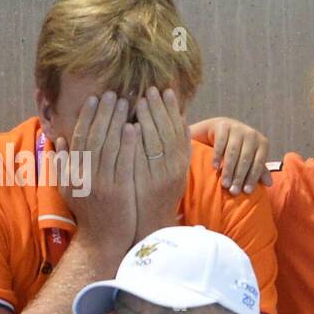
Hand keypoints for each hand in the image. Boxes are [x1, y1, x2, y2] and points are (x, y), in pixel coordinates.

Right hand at [59, 91, 138, 258]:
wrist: (102, 242)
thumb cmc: (89, 214)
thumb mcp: (68, 190)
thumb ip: (62, 166)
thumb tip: (59, 141)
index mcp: (72, 172)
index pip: (79, 138)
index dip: (87, 117)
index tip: (95, 98)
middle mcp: (83, 175)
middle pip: (93, 137)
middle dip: (103, 113)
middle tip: (112, 92)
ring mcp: (101, 183)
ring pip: (108, 146)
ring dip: (115, 122)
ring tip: (125, 102)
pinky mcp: (118, 191)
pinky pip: (123, 162)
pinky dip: (127, 144)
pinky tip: (133, 127)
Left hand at [134, 87, 193, 239]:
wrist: (150, 224)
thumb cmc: (159, 195)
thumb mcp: (174, 171)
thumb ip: (177, 148)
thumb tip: (181, 121)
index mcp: (181, 163)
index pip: (179, 130)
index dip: (173, 110)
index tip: (167, 91)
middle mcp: (174, 168)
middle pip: (168, 132)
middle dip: (160, 109)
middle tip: (151, 89)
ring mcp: (160, 176)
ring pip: (157, 142)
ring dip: (149, 120)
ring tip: (140, 100)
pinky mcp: (146, 183)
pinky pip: (143, 158)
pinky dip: (138, 142)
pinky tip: (132, 126)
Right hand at [189, 116, 273, 193]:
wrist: (222, 128)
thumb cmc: (239, 148)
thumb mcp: (251, 158)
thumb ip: (259, 170)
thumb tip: (269, 183)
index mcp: (262, 143)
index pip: (258, 163)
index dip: (253, 178)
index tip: (247, 192)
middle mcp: (251, 134)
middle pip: (245, 159)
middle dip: (239, 177)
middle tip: (234, 191)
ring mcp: (237, 128)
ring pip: (233, 153)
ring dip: (229, 170)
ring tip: (225, 184)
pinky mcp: (223, 126)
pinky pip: (220, 143)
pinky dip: (217, 156)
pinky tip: (215, 168)